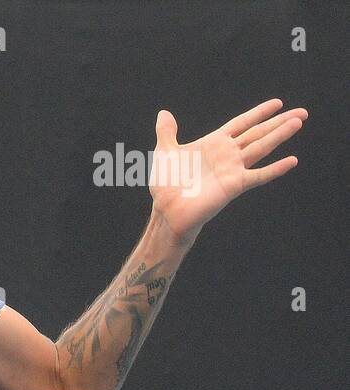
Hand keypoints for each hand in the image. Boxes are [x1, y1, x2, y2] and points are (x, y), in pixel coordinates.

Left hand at [149, 98, 307, 245]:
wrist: (167, 210)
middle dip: (279, 122)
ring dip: (280, 135)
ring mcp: (233, 169)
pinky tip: (292, 161)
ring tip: (298, 122)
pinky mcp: (234, 185)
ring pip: (262, 148)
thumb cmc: (166, 184)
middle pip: (258, 133)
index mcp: (213, 144)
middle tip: (302, 112)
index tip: (277, 103)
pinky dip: (275, 169)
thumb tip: (164, 113)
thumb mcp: (165, 152)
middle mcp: (227, 154)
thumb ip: (167, 132)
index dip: (258, 113)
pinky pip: (259, 175)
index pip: (241, 124)